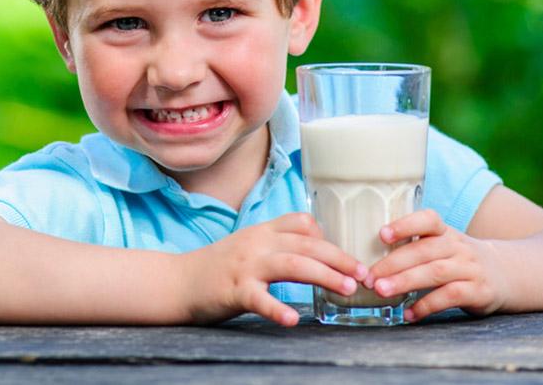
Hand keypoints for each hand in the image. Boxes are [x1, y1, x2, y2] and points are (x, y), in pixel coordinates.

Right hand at [180, 212, 366, 326]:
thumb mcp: (249, 245)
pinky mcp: (233, 290)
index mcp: (262, 231)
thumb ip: (278, 244)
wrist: (178, 282)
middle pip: (306, 244)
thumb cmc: (218, 267)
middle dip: (340, 258)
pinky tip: (293, 320)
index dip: (330, 238)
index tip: (350, 259)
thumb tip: (316, 250)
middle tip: (364, 275)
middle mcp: (257, 243)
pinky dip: (277, 309)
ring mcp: (245, 266)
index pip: (302, 223)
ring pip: (292, 264)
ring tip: (347, 289)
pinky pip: (259, 299)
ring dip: (324, 275)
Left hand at [364, 209, 508, 321]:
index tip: (381, 234)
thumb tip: (368, 258)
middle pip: (423, 251)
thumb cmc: (460, 260)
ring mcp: (470, 268)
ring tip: (382, 291)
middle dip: (393, 263)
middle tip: (369, 277)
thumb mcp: (443, 245)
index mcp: (446, 232)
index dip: (405, 224)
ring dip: (405, 282)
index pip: (428, 220)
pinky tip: (409, 314)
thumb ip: (415, 247)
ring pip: (435, 272)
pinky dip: (427, 306)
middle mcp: (458, 247)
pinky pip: (450, 297)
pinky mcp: (479, 291)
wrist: (508, 274)